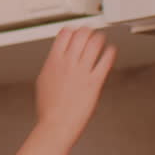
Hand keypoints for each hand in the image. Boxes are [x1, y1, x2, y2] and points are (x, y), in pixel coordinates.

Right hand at [35, 26, 115, 143]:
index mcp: (53, 61)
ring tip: (102, 39)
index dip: (72, 30)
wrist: (56, 124)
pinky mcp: (95, 82)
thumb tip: (57, 58)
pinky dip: (110, 53)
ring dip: (100, 39)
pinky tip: (110, 51)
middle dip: (87, 31)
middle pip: (81, 35)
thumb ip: (52, 65)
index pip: (64, 34)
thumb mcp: (43, 80)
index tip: (76, 31)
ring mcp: (82, 72)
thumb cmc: (49, 108)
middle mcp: (68, 64)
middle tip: (91, 32)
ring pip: (94, 44)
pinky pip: (105, 61)